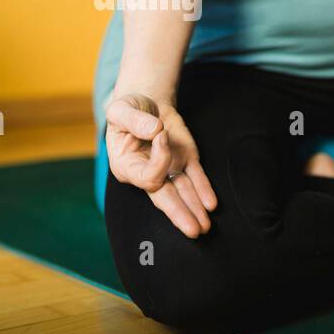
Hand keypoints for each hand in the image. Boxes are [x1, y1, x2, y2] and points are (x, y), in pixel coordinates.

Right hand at [105, 94, 217, 237]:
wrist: (147, 104)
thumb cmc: (128, 109)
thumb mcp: (122, 109)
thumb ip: (134, 120)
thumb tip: (155, 130)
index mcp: (127, 166)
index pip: (147, 175)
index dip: (158, 159)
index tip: (161, 133)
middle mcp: (148, 173)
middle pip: (164, 198)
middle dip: (179, 213)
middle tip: (193, 230)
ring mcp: (169, 168)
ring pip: (183, 192)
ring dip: (194, 209)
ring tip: (205, 228)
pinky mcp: (185, 160)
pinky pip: (196, 178)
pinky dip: (204, 190)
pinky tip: (211, 205)